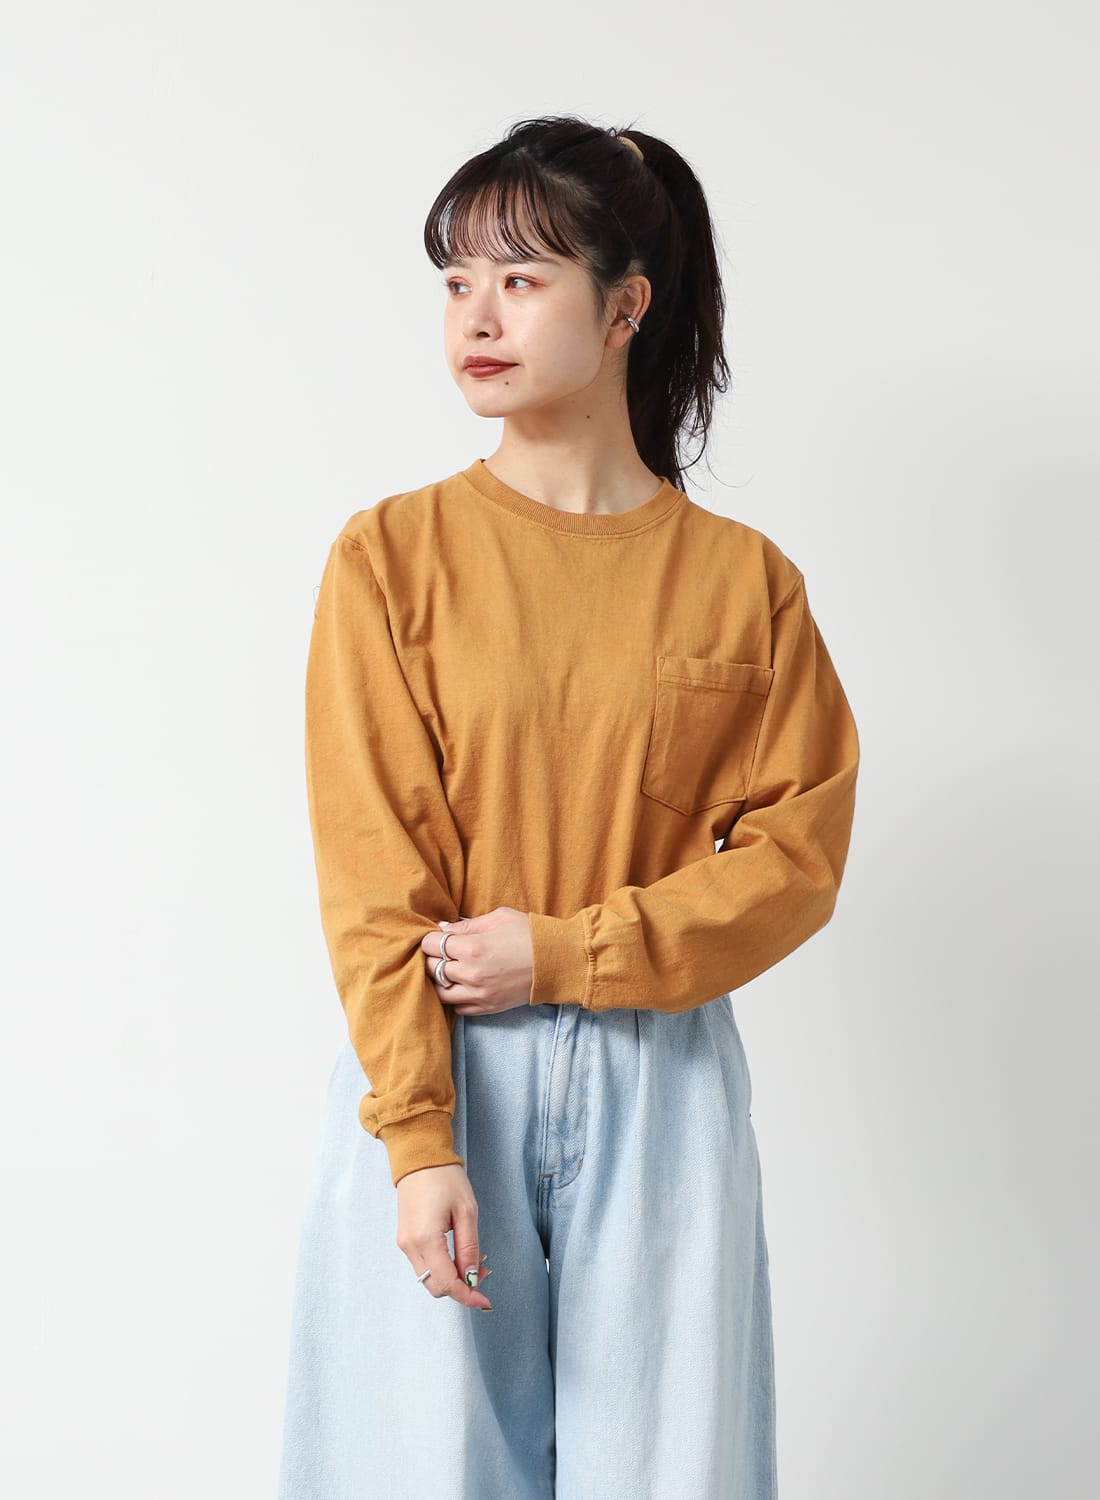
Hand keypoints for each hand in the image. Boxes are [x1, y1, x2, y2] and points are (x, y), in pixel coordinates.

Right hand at [396, 1164, 492, 1309]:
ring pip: (428, 1279)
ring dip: (451, 1279)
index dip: (467, 1296)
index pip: (446, 1283)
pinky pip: (424, 1265)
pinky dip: (441, 1268)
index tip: (485, 1301)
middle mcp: (410, 1246)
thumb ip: (469, 1248)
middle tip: (483, 1272)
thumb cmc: (445, 1178)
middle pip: (435, 1287)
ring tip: (473, 1262)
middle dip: (460, 1288)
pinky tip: (457, 1256)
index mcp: (425, 1239)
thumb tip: (471, 1278)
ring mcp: (404, 1243)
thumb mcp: (466, 1211)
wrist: (419, 1157)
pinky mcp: (404, 1239)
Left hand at [420, 906, 532, 1014]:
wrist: (557, 961)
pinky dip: (455, 997)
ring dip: (440, 981)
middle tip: (441, 952)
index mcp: (472, 948)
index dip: (430, 939)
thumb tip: (443, 929)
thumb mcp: (498, 918)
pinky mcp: (487, 1007)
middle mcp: (471, 974)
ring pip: (439, 993)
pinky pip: (458, 1008)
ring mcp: (478, 994)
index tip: (437, 937)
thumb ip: (467, 925)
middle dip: (432, 959)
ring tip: (449, 971)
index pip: (430, 945)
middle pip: (431, 969)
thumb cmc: (529, 934)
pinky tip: (463, 985)